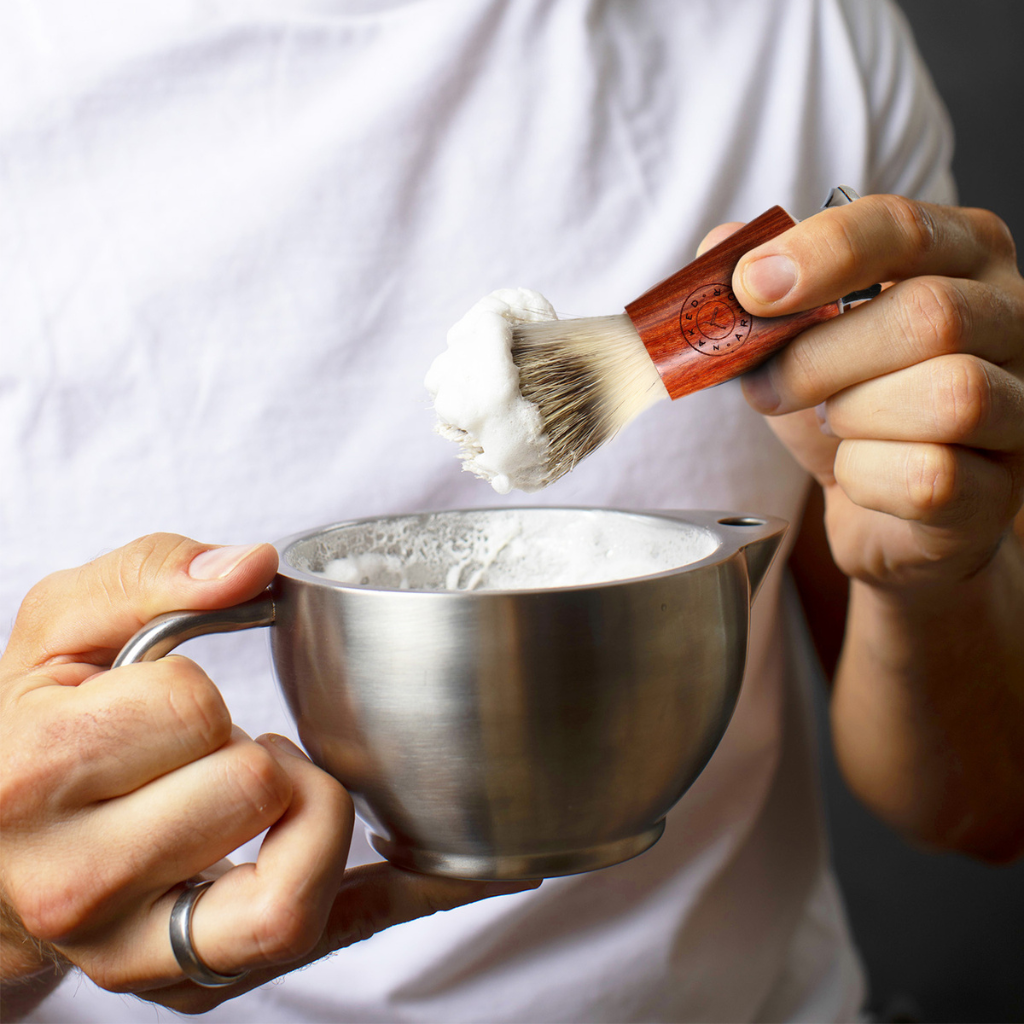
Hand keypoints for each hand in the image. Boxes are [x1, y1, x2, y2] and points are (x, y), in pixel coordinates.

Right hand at [0, 535, 535, 1017]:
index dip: (198, 686)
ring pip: (291, 897)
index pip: (189, 704)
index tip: (172, 700)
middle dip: (258, 745)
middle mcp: (80, 885)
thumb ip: (149, 575)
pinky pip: (336, 943)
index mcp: (38, 776)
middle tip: (221, 748)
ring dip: (312, 815)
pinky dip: (413, 895)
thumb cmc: (38, 731)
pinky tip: (477, 864)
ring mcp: (142, 955)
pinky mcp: (201, 985)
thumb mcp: (60, 628)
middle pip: (255, 788)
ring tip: (268, 790)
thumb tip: (252, 565)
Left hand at [713, 195, 1023, 586]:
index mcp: (962, 255)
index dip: (822, 253)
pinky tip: (857, 471)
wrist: (880, 506)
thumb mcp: (795, 334)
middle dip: (819, 357)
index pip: (903, 228)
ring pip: (950, 396)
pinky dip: (868, 479)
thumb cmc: (845, 404)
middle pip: (931, 314)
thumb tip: (722, 246)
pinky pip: (933, 478)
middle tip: (766, 388)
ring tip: (830, 425)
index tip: (751, 288)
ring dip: (853, 417)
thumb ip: (761, 282)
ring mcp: (1019, 406)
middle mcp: (1011, 318)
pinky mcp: (999, 490)